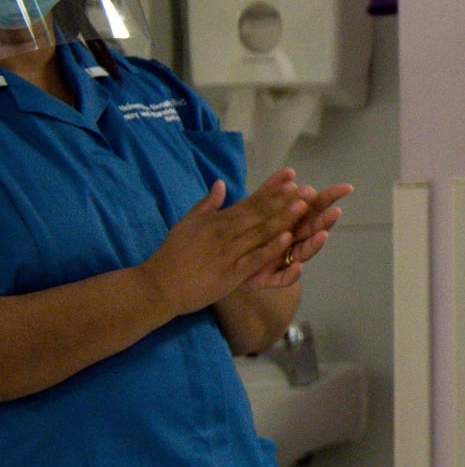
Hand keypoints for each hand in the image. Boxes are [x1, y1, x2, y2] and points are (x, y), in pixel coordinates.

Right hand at [141, 179, 306, 317]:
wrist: (157, 286)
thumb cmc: (172, 255)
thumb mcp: (186, 223)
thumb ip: (207, 204)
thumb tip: (221, 183)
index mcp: (216, 221)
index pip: (249, 202)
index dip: (271, 191)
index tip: (290, 180)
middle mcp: (224, 233)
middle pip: (258, 214)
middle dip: (283, 201)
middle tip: (305, 189)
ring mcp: (228, 253)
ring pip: (260, 233)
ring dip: (282, 219)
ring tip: (302, 207)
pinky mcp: (231, 273)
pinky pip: (254, 258)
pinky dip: (271, 248)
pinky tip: (287, 238)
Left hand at [242, 171, 353, 288]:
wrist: (216, 265)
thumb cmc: (240, 236)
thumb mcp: (253, 208)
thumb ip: (270, 190)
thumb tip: (291, 172)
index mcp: (290, 223)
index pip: (314, 208)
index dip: (329, 198)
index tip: (346, 188)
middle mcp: (291, 241)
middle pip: (312, 229)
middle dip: (325, 221)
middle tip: (336, 211)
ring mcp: (282, 261)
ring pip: (303, 252)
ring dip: (314, 244)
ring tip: (323, 235)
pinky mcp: (269, 279)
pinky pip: (283, 278)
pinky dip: (292, 274)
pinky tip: (298, 267)